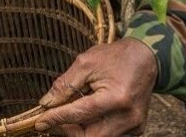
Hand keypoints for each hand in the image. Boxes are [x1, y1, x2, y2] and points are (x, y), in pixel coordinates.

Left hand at [34, 38, 156, 135]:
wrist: (146, 58)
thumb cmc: (115, 57)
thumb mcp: (85, 63)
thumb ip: (65, 85)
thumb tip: (46, 103)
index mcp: (117, 98)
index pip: (79, 114)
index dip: (56, 118)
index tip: (39, 122)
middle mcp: (128, 117)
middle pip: (89, 136)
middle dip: (67, 129)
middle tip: (53, 116)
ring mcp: (134, 125)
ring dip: (79, 128)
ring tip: (70, 110)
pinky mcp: (136, 128)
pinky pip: (108, 134)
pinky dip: (92, 127)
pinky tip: (87, 112)